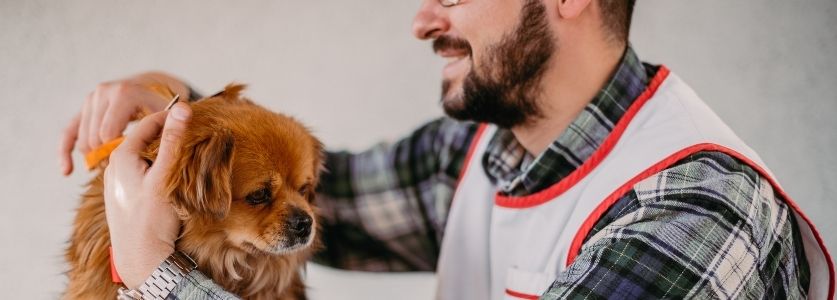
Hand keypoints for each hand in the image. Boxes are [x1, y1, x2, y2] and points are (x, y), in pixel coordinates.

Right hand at [59, 72, 189, 175]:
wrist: (155, 87)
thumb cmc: (165, 105)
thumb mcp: (169, 114)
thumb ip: (172, 121)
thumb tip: (179, 120)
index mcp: (124, 93)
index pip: (108, 134)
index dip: (118, 154)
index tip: (130, 165)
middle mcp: (103, 92)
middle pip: (94, 138)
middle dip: (106, 156)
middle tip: (124, 169)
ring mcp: (91, 99)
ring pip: (83, 138)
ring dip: (94, 156)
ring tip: (110, 169)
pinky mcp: (84, 108)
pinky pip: (69, 132)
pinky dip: (65, 152)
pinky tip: (67, 171)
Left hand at [103, 102, 191, 288]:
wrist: (140, 257)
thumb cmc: (151, 218)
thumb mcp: (165, 176)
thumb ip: (173, 141)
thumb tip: (183, 108)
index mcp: (121, 156)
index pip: (149, 123)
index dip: (172, 116)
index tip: (194, 116)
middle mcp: (115, 166)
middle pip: (146, 140)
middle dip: (169, 136)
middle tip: (195, 135)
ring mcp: (118, 181)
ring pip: (145, 157)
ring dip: (164, 154)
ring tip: (187, 156)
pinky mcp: (125, 195)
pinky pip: (143, 173)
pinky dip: (158, 169)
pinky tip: (173, 178)